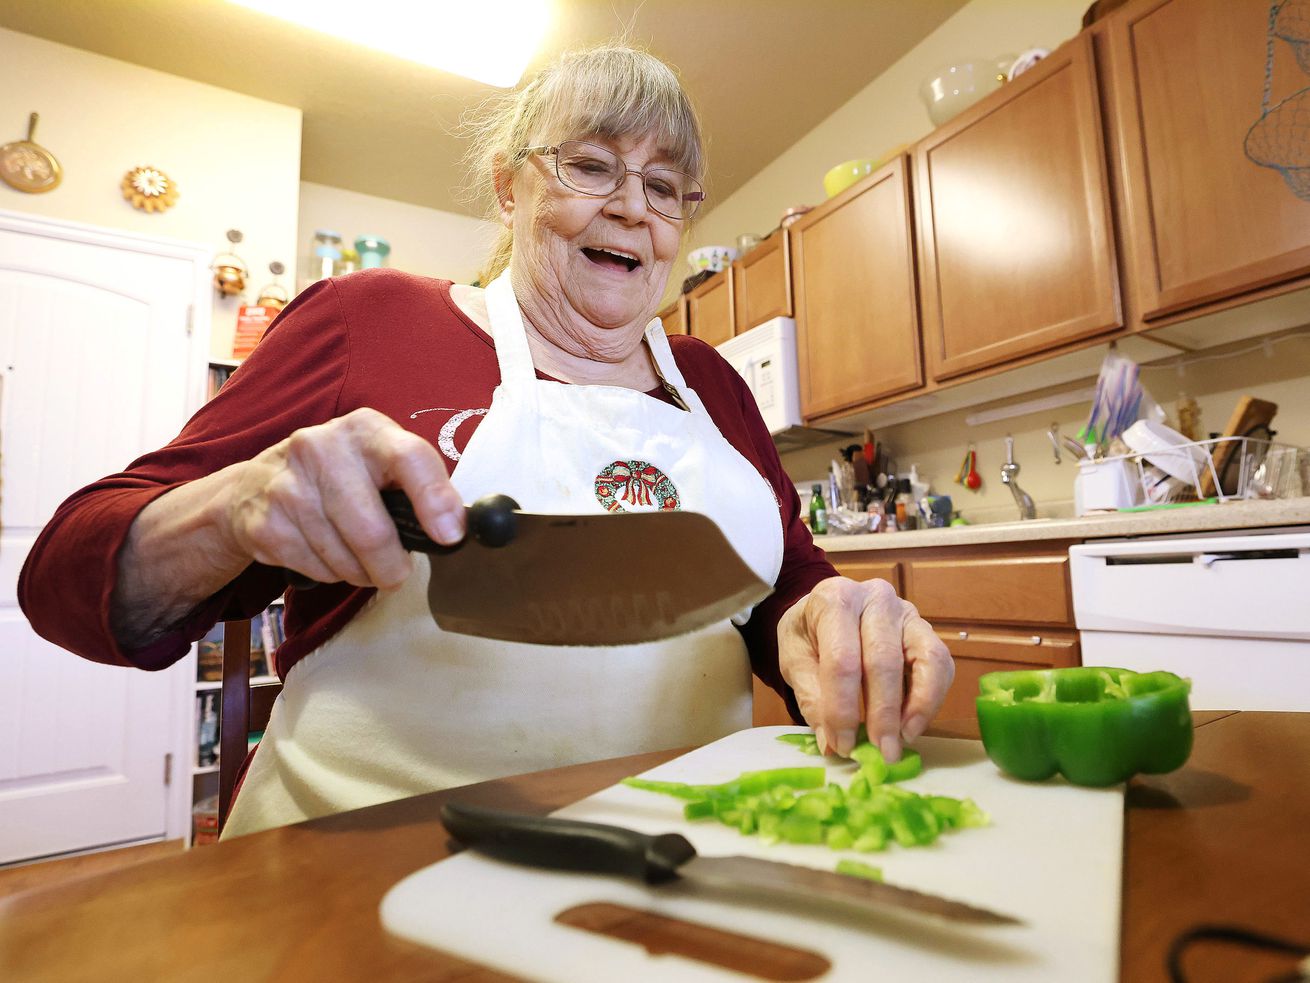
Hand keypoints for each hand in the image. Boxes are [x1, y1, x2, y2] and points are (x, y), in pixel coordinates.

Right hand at [223, 407, 464, 588]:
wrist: (255, 485)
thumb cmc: (341, 477)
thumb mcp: (379, 463)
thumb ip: (420, 487)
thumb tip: (459, 530)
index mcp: (365, 430)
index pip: (408, 457)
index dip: (434, 499)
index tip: (450, 535)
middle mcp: (322, 448)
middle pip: (371, 530)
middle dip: (391, 566)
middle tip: (396, 573)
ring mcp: (287, 486)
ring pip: (344, 559)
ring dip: (361, 573)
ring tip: (356, 556)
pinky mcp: (264, 523)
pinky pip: (316, 570)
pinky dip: (330, 574)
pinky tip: (323, 551)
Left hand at [777, 577, 953, 760]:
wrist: (824, 611)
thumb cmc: (809, 635)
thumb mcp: (794, 660)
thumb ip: (812, 699)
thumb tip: (831, 743)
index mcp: (835, 598)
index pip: (842, 659)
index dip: (843, 708)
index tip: (842, 745)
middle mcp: (875, 597)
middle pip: (884, 660)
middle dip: (883, 714)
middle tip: (879, 752)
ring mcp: (906, 611)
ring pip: (925, 659)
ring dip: (917, 706)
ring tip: (902, 739)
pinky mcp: (926, 630)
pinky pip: (941, 664)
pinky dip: (931, 698)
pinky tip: (913, 724)